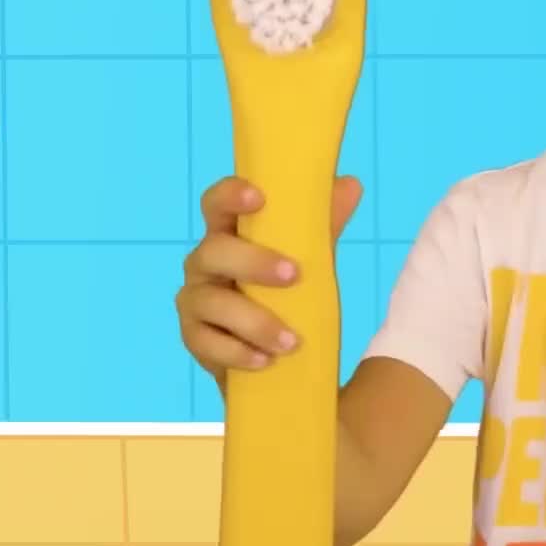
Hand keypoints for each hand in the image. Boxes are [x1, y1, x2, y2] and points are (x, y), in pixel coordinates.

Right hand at [175, 174, 363, 381]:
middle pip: (213, 251)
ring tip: (292, 342)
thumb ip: (324, 226)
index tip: (259, 198)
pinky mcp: (194, 339)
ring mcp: (195, 301)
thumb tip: (350, 184)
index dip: (231, 194)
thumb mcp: (311, 259)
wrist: (277, 355)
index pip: (217, 204)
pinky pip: (206, 344)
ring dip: (254, 321)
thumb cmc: (287, 293)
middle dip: (253, 262)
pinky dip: (237, 353)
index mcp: (229, 234)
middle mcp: (204, 263)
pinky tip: (265, 361)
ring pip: (211, 302)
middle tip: (294, 276)